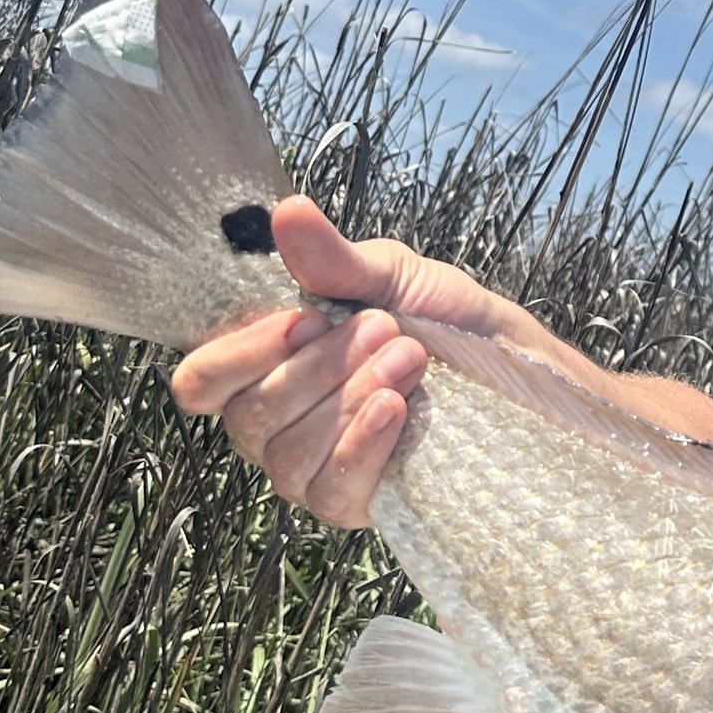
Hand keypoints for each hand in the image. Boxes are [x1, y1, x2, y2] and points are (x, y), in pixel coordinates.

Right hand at [170, 195, 530, 527]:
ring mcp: (310, 467)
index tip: (304, 322)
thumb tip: (288, 211)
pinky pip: (328, 490)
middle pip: (249, 415)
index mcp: (266, 363)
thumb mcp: (389, 274)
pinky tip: (394, 409)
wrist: (512, 366)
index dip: (238, 356)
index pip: (201, 381)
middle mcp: (275, 422)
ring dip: (348, 399)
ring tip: (409, 357)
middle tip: (384, 326)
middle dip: (320, 367)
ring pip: (288, 454)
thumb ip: (332, 258)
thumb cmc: (442, 318)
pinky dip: (359, 445)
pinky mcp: (352, 501)